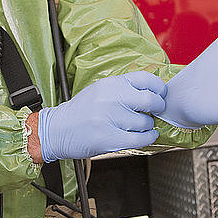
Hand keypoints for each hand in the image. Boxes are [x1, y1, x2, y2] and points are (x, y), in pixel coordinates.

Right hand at [38, 71, 165, 161]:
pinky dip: (148, 137)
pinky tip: (146, 135)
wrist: (57, 129)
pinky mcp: (109, 138)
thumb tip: (152, 91)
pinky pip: (140, 139)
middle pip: (150, 100)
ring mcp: (110, 119)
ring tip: (141, 125)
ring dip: (148, 125)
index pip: (145, 79)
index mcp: (110, 84)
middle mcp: (111, 99)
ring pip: (146, 122)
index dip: (158, 88)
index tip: (160, 94)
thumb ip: (123, 88)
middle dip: (158, 106)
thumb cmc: (81, 112)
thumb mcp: (100, 90)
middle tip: (156, 110)